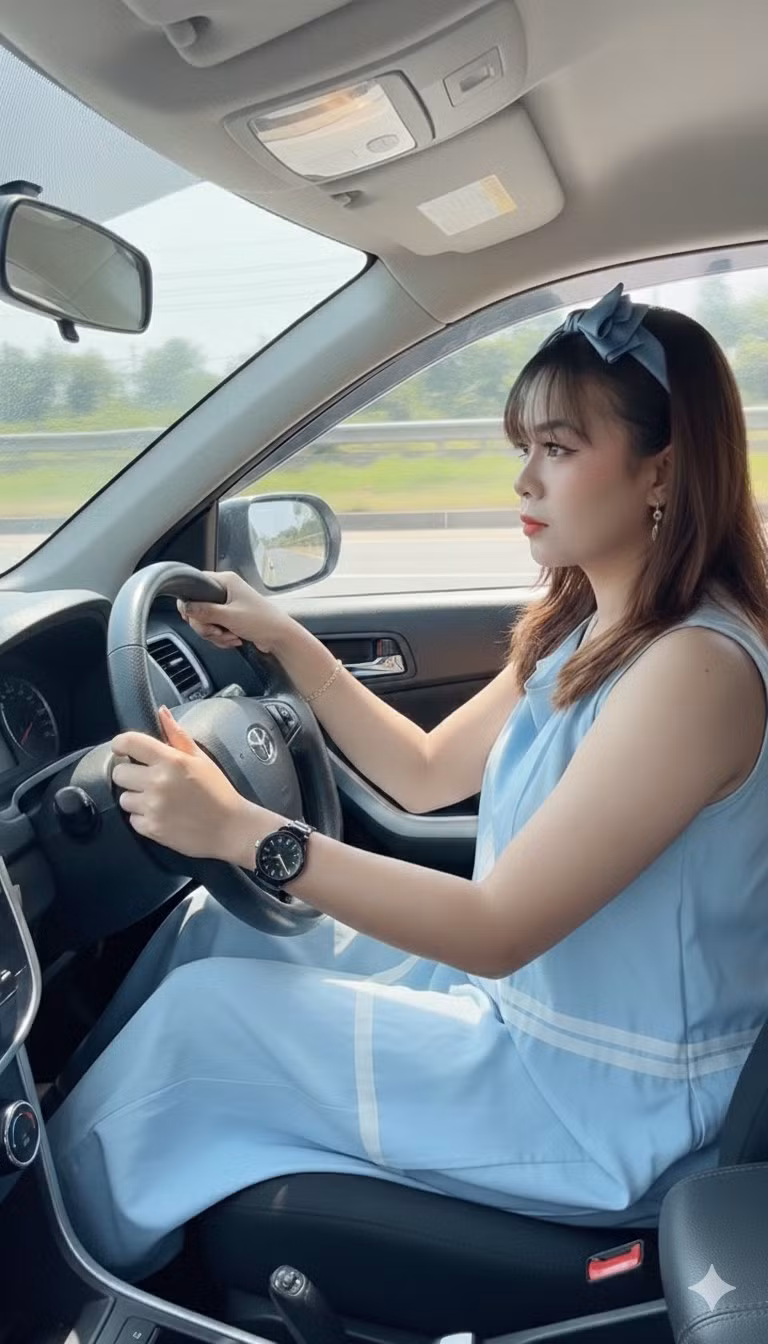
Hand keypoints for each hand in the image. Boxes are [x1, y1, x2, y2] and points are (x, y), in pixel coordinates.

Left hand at [111, 707, 278, 865]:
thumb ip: (177, 735)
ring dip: (136, 798)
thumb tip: (162, 713)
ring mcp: (153, 807)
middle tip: (148, 779)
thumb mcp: (201, 759)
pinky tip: (161, 815)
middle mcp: (158, 782)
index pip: (129, 742)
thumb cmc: (218, 793)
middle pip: (119, 773)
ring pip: (124, 798)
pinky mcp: (151, 828)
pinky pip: (132, 819)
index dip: (121, 744)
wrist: (231, 828)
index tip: (122, 748)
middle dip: (131, 775)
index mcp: (171, 760)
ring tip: (157, 799)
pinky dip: (143, 818)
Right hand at [177, 570, 293, 653]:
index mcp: (225, 581)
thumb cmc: (262, 621)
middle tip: (217, 631)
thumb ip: (205, 612)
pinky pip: (214, 629)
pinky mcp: (229, 619)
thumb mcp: (230, 616)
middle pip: (197, 608)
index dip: (189, 602)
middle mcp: (225, 591)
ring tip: (231, 636)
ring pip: (205, 622)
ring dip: (215, 634)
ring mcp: (226, 606)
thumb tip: (185, 607)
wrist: (280, 637)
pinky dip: (221, 638)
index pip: (195, 584)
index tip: (193, 617)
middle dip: (206, 625)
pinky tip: (234, 639)